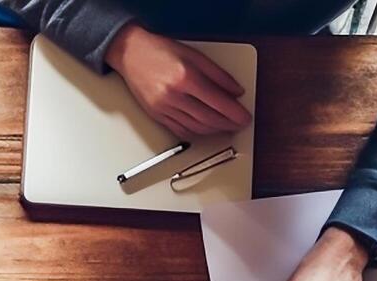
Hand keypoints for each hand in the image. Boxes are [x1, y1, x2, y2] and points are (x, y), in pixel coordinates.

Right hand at [106, 24, 250, 139]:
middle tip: (239, 124)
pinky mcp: (156, 115)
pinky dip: (196, 133)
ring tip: (226, 127)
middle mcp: (174, 96)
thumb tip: (235, 91)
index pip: (218, 102)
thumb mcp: (195, 55)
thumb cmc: (160, 51)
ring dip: (214, 130)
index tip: (245, 117)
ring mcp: (163, 108)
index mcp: (186, 78)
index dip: (235, 113)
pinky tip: (205, 129)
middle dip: (228, 124)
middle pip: (208, 118)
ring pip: (195, 127)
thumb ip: (218, 74)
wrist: (131, 54)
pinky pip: (180, 130)